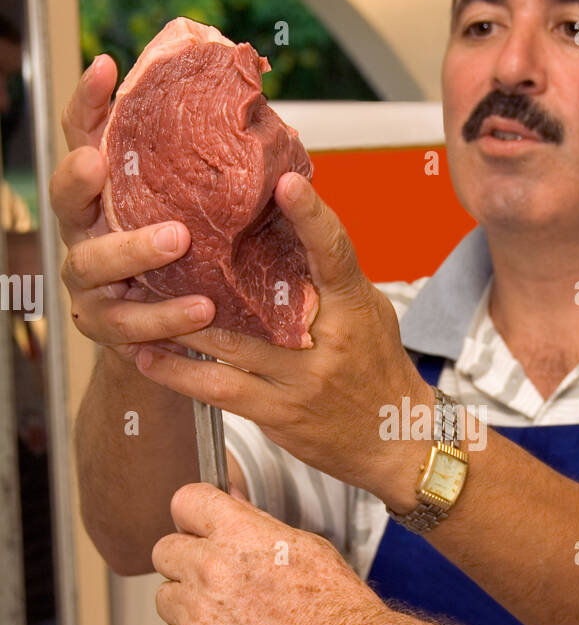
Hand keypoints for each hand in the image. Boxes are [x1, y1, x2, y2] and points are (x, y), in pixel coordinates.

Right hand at [50, 56, 215, 362]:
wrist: (174, 336)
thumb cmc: (188, 255)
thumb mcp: (195, 206)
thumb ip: (206, 166)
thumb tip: (255, 103)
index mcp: (105, 192)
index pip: (83, 137)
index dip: (88, 102)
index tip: (106, 67)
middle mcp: (86, 230)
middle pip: (65, 198)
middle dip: (80, 179)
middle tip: (102, 162)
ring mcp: (90, 281)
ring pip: (92, 262)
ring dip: (132, 250)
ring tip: (179, 241)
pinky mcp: (107, 327)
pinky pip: (127, 324)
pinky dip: (163, 318)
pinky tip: (200, 311)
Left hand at [133, 173, 432, 506]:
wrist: (398, 441)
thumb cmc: (379, 366)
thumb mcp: (367, 311)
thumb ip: (328, 275)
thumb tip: (284, 222)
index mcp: (354, 307)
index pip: (336, 254)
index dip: (313, 217)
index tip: (288, 183)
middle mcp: (326, 344)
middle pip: (262, 304)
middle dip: (207, 279)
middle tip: (158, 249)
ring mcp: (301, 383)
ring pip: (229, 350)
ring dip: (177, 327)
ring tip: (135, 305)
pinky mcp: (279, 416)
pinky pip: (222, 393)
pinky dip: (182, 375)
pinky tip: (150, 359)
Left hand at [152, 482, 390, 624]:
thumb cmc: (338, 612)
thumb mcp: (307, 548)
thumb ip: (257, 525)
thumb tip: (231, 504)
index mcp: (240, 536)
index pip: (185, 503)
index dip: (193, 516)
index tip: (198, 528)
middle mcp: (212, 572)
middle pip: (164, 551)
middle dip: (187, 561)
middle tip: (216, 579)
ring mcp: (200, 618)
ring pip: (166, 599)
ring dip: (189, 606)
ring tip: (230, 619)